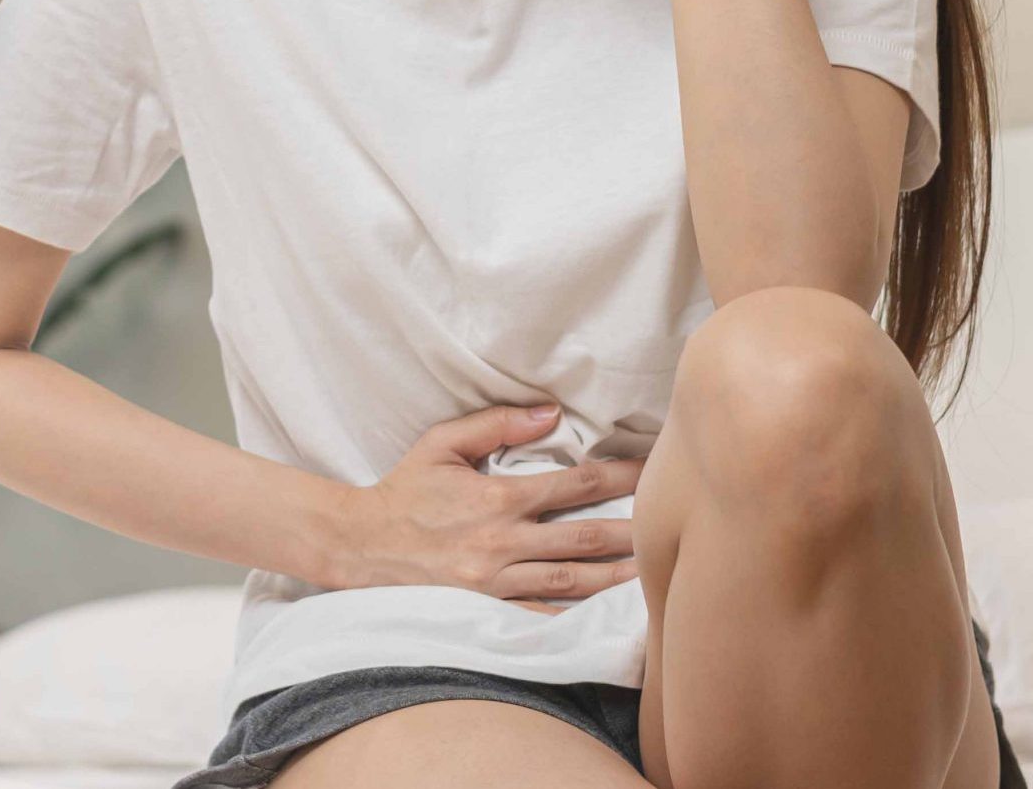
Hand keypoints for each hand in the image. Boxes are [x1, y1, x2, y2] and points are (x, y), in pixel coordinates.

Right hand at [330, 403, 644, 613]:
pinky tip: (606, 621)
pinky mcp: (487, 611)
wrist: (358, 546)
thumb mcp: (441, 444)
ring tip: (655, 572)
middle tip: (674, 523)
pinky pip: (541, 619)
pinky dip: (577, 620)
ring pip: (572, 582)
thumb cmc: (402, 492)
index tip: (653, 470)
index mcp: (498, 498)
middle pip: (585, 537)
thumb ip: (496, 424)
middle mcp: (503, 542)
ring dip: (617, 577)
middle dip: (633, 529)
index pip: (575, 484)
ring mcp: (497, 583)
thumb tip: (550, 412)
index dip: (620, 476)